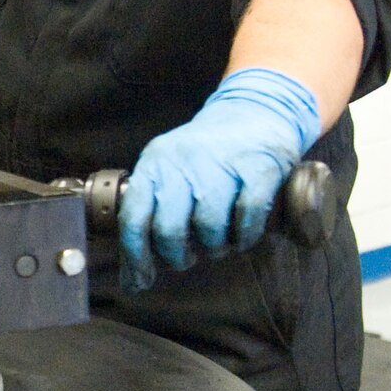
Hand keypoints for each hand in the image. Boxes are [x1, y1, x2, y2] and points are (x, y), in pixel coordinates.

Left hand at [119, 67, 321, 290]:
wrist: (254, 111)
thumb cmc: (206, 154)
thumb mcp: (168, 170)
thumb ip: (151, 211)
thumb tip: (133, 275)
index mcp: (155, 164)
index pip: (134, 217)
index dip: (135, 256)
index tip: (140, 280)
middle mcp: (183, 162)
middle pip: (169, 229)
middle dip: (177, 256)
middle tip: (187, 257)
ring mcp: (222, 164)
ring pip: (209, 226)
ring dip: (215, 247)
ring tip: (218, 242)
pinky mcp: (258, 168)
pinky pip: (247, 216)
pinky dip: (245, 236)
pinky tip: (242, 236)